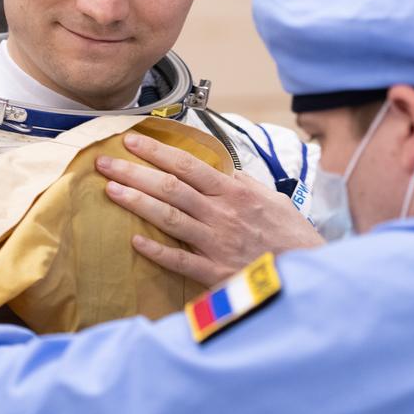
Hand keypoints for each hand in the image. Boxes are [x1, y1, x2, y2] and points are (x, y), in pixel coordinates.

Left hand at [96, 132, 323, 285]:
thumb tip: (218, 168)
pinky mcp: (215, 272)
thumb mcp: (269, 198)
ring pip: (169, 217)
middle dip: (134, 172)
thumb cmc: (289, 235)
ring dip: (137, 202)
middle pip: (169, 187)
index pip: (187, 164)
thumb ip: (240, 183)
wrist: (308, 271)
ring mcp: (215, 243)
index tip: (131, 140)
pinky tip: (135, 240)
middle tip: (105, 162)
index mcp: (234, 192)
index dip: (156, 151)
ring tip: (111, 190)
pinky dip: (156, 251)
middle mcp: (221, 213)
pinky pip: (179, 261)